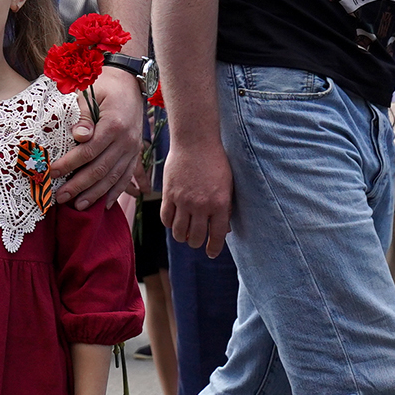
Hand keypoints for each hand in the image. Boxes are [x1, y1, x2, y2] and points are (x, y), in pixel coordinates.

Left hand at [48, 66, 145, 207]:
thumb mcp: (91, 92)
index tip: (52, 172)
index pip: (89, 151)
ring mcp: (133, 149)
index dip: (69, 164)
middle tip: (60, 197)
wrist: (129, 82)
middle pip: (101, 168)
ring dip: (95, 194)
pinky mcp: (135, 153)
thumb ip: (84, 115)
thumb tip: (79, 136)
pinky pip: (126, 176)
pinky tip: (103, 204)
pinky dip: (115, 192)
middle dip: (79, 185)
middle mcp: (126, 140)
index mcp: (114, 124)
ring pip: (114, 177)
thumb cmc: (104, 85)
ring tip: (78, 206)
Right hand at [161, 139, 232, 257]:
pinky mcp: (169, 194)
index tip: (210, 253)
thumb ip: (226, 208)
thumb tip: (223, 230)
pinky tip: (174, 220)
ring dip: (182, 236)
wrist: (195, 141)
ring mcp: (183, 201)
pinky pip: (166, 218)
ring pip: (179, 232)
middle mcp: (201, 206)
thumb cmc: (215, 162)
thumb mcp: (228, 185)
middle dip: (196, 242)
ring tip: (184, 232)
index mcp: (220, 204)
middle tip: (196, 239)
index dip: (213, 248)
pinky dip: (169, 223)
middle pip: (196, 238)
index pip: (216, 236)